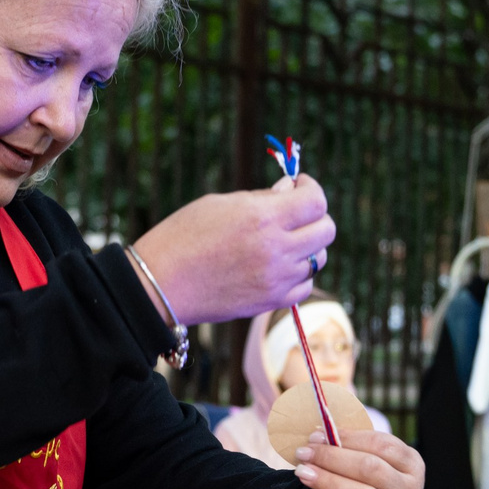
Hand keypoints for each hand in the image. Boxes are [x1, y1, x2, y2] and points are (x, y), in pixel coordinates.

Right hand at [127, 175, 334, 324]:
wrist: (161, 283)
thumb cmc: (183, 236)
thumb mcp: (220, 203)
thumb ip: (261, 198)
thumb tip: (290, 190)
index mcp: (263, 217)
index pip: (316, 200)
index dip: (312, 189)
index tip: (300, 187)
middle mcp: (276, 249)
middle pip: (327, 230)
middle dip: (315, 217)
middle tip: (295, 214)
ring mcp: (276, 279)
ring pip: (319, 259)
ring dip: (308, 246)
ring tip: (283, 241)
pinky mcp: (270, 301)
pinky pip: (305, 286)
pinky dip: (299, 274)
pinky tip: (278, 266)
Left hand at [291, 426, 422, 488]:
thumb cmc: (374, 485)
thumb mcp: (374, 463)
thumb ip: (352, 448)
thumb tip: (318, 435)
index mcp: (411, 464)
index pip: (381, 445)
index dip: (347, 438)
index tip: (316, 436)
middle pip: (371, 468)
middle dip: (333, 458)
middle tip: (304, 452)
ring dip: (329, 483)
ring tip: (304, 473)